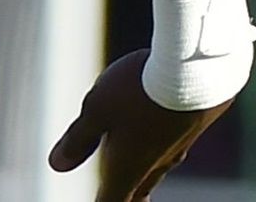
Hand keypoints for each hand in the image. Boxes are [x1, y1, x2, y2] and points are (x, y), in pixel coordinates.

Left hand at [49, 49, 230, 200]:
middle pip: (137, 190)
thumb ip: (78, 138)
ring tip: (137, 180)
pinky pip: (173, 144)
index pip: (110, 201)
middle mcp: (156, 162)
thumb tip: (57, 164)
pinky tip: (162, 139)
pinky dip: (160, 148)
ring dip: (143, 175)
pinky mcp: (194, 126)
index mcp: (127, 167)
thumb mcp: (97, 110)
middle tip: (119, 201)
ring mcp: (178, 146)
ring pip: (157, 168)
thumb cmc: (139, 90)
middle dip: (125, 198)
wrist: (198, 67)